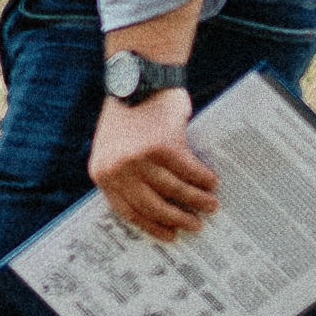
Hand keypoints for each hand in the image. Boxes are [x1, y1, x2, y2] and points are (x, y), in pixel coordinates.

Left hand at [89, 86, 221, 238]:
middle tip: (195, 226)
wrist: (139, 80)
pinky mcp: (163, 146)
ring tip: (211, 205)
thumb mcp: (115, 147)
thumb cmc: (130, 115)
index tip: (169, 235)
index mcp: (102, 173)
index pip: (127, 211)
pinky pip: (189, 170)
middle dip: (177, 219)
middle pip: (152, 205)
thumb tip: (159, 206)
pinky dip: (203, 178)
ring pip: (174, 189)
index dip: (151, 225)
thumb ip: (127, 174)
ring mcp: (139, 158)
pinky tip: (212, 182)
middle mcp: (117, 169)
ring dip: (196, 200)